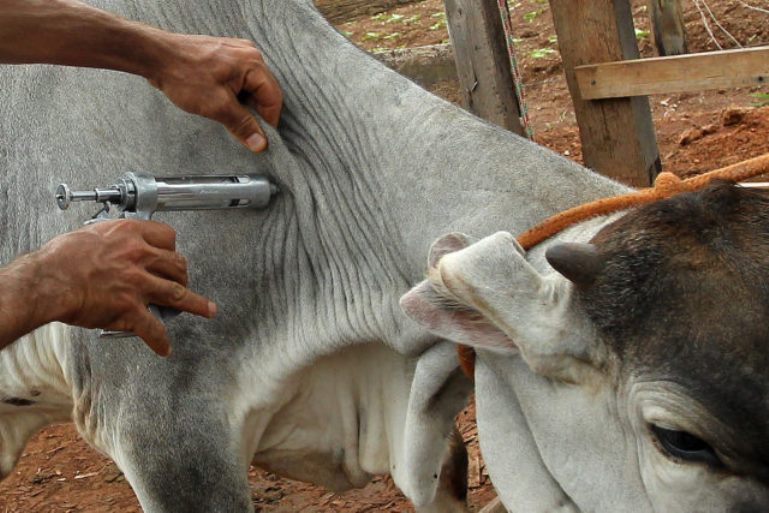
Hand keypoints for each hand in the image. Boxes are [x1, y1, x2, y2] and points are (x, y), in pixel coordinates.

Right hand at [36, 219, 215, 355]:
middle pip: (177, 265)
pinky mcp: (131, 309)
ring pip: (178, 294)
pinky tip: (164, 347)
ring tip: (206, 310)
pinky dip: (160, 340)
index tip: (171, 254)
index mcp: (131, 235)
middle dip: (182, 274)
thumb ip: (111, 241)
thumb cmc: (61, 258)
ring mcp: (138, 284)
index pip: (167, 236)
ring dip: (196, 304)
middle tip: (182, 281)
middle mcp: (140, 257)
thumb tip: (114, 246)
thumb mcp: (90, 235)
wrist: (47, 280)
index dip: (171, 247)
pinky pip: (153, 328)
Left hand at [148, 33, 282, 151]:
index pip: (273, 99)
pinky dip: (234, 94)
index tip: (259, 138)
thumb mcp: (217, 106)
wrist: (155, 56)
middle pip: (263, 92)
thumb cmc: (184, 75)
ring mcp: (236, 53)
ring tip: (225, 113)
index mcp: (253, 63)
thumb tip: (260, 143)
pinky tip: (220, 101)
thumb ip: (243, 125)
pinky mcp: (224, 56)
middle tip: (241, 128)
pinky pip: (238, 80)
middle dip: (254, 113)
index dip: (268, 122)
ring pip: (250, 87)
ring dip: (242, 104)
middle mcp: (249, 54)